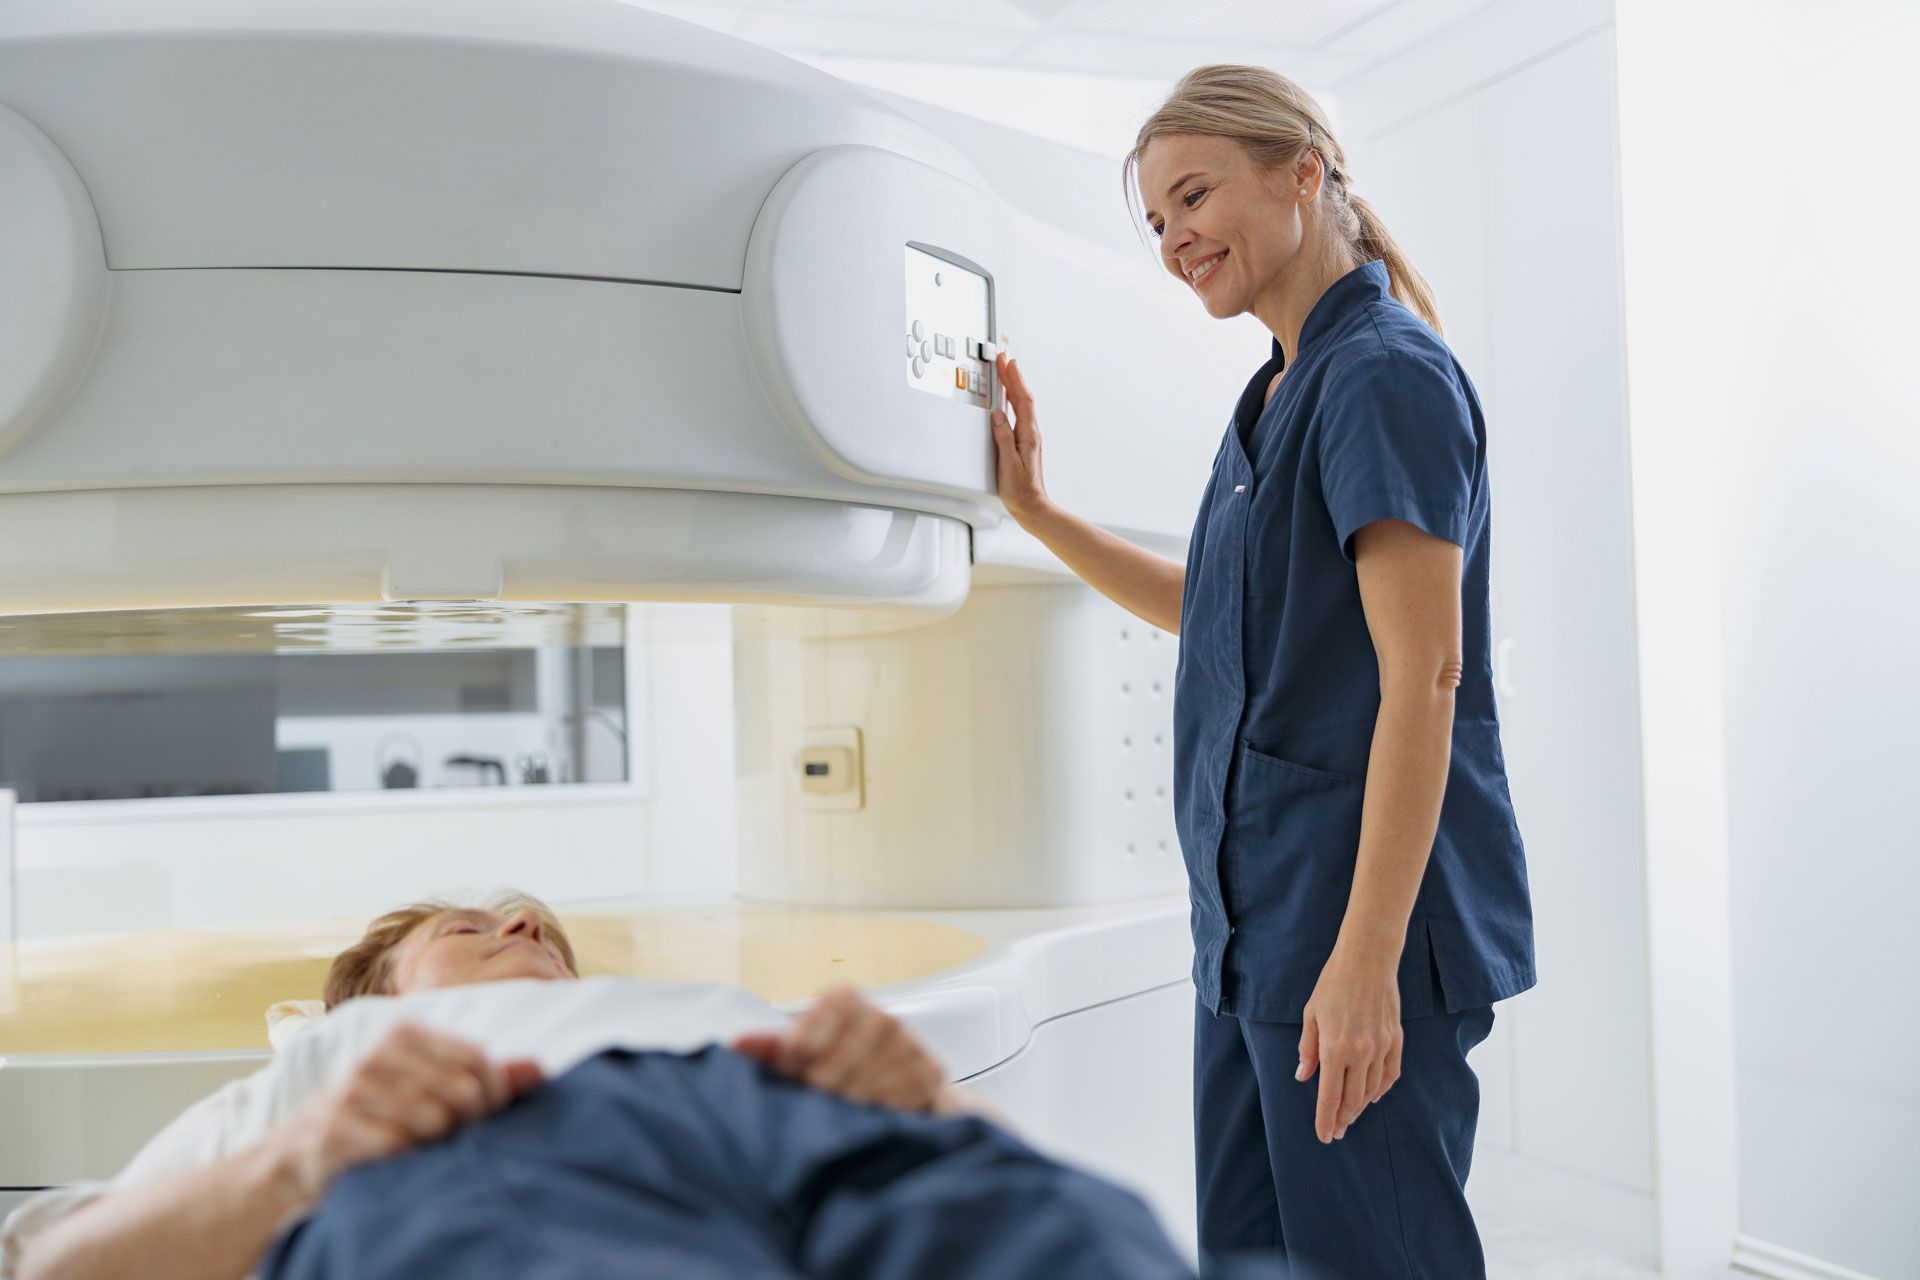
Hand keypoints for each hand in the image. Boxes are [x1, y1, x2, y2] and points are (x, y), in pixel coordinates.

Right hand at [272, 1023, 542, 1205]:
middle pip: (461, 1090)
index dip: (495, 1094)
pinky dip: (404, 1161)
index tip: (487, 1118)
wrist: (294, 1158)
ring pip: (432, 1120)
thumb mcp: (427, 1090)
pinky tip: (392, 1162)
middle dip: (468, 1123)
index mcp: (405, 1033)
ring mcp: (351, 1089)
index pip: (479, 1059)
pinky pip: (396, 1146)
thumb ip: (486, 1078)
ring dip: (434, 1146)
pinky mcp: (333, 1129)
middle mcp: (378, 1053)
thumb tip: (541, 1069)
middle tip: (451, 1140)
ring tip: (419, 1150)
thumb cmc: (376, 1120)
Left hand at [733, 986, 946, 1111]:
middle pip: (842, 1058)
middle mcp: (880, 1017)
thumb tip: (737, 1045)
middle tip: (812, 1104)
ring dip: (849, 1105)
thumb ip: (768, 1049)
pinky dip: (880, 1113)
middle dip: (822, 1087)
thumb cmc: (838, 1069)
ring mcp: (909, 1044)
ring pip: (870, 1080)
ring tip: (837, 1118)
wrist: (895, 1086)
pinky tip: (868, 1121)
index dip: (801, 1050)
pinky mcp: (930, 1073)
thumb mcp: (799, 1057)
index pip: (820, 1021)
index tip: (794, 1071)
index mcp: (843, 1001)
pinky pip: (902, 1098)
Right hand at [990, 352, 1050, 527]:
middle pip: (1022, 398)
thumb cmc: (1021, 490)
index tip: (1007, 362)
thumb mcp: (1008, 463)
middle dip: (1012, 377)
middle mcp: (1030, 434)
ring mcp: (1027, 438)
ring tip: (1005, 373)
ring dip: (1012, 387)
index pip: (1022, 400)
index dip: (1014, 379)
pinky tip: (1006, 401)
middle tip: (1004, 360)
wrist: (1032, 507)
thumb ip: (1003, 438)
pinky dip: (1011, 402)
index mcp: (1028, 435)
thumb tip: (997, 415)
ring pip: (1020, 405)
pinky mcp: (1023, 444)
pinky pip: (1017, 415)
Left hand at [1296, 944, 1402, 1143]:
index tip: (1324, 1136)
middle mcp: (1360, 1052)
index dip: (1325, 1120)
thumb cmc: (1333, 985)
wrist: (1367, 960)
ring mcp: (1381, 1047)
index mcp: (1334, 1047)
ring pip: (1372, 1091)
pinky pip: (1390, 1075)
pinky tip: (1372, 1096)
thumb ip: (1308, 1050)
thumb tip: (1303, 1077)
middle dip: (1343, 1119)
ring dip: (1360, 1107)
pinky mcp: (1396, 1040)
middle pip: (1352, 1100)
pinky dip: (1381, 1090)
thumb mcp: (1311, 1015)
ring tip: (1350, 1116)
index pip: (1329, 1096)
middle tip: (1336, 1131)